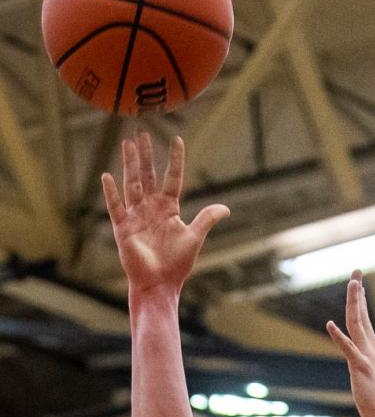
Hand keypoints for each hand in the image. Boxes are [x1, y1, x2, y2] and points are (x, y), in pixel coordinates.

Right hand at [102, 134, 228, 294]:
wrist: (160, 284)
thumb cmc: (177, 264)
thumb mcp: (194, 238)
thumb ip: (206, 219)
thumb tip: (226, 208)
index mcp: (168, 209)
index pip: (172, 178)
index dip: (175, 160)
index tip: (177, 139)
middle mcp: (151, 208)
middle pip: (148, 175)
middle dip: (145, 155)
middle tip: (142, 132)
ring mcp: (136, 216)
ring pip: (132, 184)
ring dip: (130, 164)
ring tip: (127, 143)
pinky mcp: (123, 228)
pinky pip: (116, 207)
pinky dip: (111, 192)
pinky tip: (107, 176)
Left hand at [326, 273, 374, 416]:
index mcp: (374, 352)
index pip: (365, 322)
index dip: (361, 303)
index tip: (358, 284)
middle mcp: (371, 350)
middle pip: (361, 316)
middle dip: (358, 293)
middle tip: (356, 271)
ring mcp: (366, 357)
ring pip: (357, 324)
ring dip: (354, 303)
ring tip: (352, 283)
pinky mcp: (360, 368)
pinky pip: (348, 349)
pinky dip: (339, 336)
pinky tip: (330, 324)